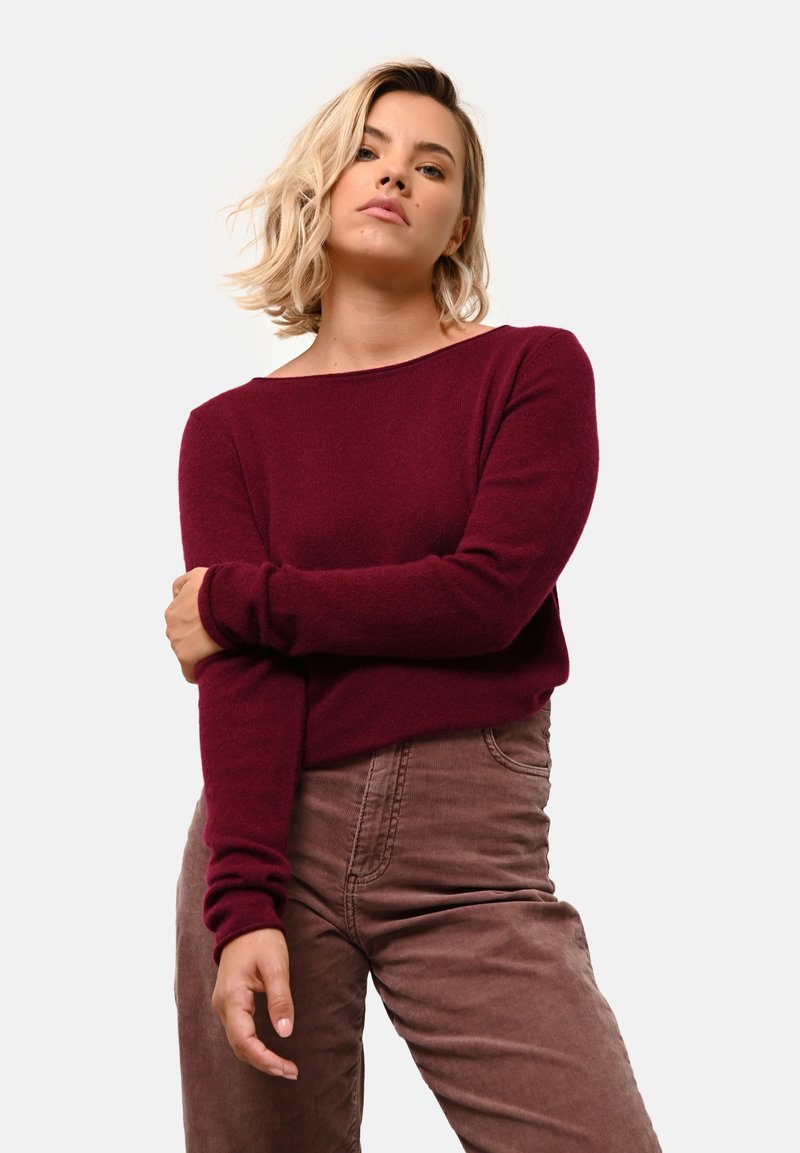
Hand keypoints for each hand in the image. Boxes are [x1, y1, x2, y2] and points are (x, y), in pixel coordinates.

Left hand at [164, 567, 223, 681]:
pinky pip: (190, 672)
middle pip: (183, 640)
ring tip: (220, 649)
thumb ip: (181, 584)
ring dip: (201, 654)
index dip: (197, 626)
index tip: (211, 626)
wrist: (229, 602)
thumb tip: (174, 594)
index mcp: (172, 612)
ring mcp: (177, 645)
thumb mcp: (196, 575)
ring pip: (188, 655)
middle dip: (197, 639)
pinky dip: (200, 670)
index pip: (181, 624)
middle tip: (218, 637)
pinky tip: (214, 663)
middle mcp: (171, 629)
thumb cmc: (217, 588)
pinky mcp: (186, 660)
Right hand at [213, 928, 298, 1078]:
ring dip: (259, 1056)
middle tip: (291, 1071)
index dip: (265, 1059)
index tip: (287, 1068)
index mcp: (232, 997)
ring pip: (238, 1041)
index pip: (244, 1041)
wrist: (245, 917)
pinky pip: (240, 1030)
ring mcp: (224, 1003)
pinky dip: (254, 1044)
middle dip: (264, 1062)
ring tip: (285, 1065)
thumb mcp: (276, 966)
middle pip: (240, 1046)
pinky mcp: (230, 1001)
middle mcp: (223, 1004)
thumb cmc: (262, 939)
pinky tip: (270, 1048)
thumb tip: (285, 1032)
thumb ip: (280, 999)